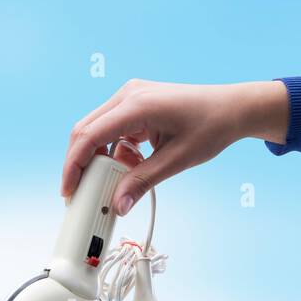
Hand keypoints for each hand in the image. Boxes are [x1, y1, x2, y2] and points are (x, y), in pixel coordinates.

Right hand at [62, 79, 289, 213]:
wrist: (231, 108)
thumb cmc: (211, 127)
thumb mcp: (177, 161)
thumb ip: (143, 182)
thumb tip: (118, 206)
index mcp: (137, 105)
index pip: (90, 136)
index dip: (74, 165)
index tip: (68, 191)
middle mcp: (128, 95)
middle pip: (85, 131)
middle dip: (80, 164)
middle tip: (79, 194)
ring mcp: (130, 96)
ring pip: (96, 130)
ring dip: (100, 158)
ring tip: (115, 182)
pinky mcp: (134, 104)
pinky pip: (112, 128)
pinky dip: (115, 151)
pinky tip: (132, 165)